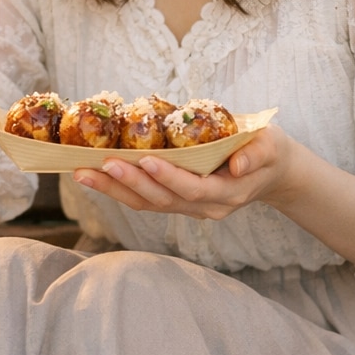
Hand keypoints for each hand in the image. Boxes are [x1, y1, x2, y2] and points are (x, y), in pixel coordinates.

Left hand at [73, 126, 291, 220]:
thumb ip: (258, 154)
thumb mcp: (270, 146)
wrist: (272, 173)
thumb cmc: (268, 151)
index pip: (194, 189)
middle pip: (162, 200)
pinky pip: (144, 200)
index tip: (145, 160)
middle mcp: (205, 207)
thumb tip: (238, 165)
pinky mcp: (176, 202)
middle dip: (130, 183)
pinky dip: (118, 189)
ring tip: (83, 172)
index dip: (169, 176)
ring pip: (147, 204)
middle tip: (100, 164)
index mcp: (227, 193)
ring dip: (113, 189)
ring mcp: (189, 208)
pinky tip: (94, 175)